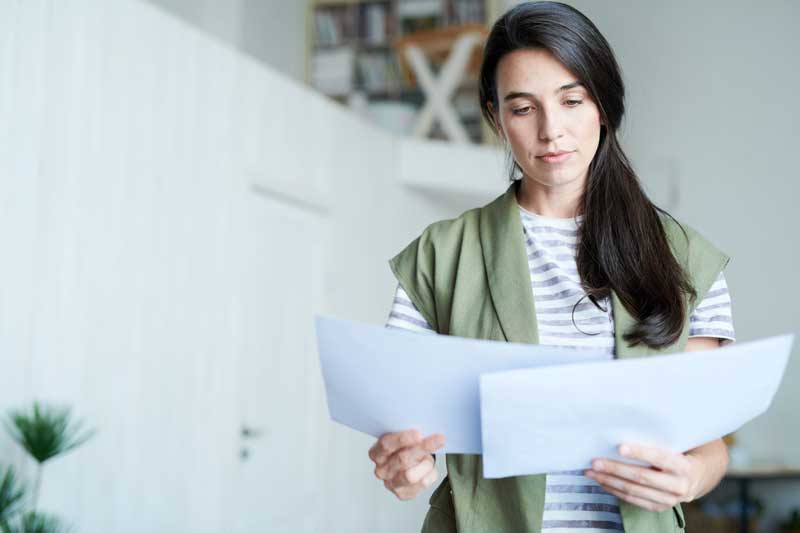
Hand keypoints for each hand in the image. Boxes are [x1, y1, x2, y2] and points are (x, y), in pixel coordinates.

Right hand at [368, 429, 445, 500]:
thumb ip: (409, 435)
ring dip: (426, 463)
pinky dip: (430, 473)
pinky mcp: (403, 495)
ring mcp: (391, 484)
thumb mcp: (404, 437)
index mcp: (376, 453)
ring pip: (412, 475)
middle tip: (439, 439)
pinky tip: (428, 468)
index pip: (386, 445)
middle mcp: (381, 470)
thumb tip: (424, 431)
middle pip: (402, 459)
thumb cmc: (407, 448)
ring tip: (429, 458)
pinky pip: (422, 484)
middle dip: (422, 448)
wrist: (410, 464)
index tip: (419, 434)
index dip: (402, 439)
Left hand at [584, 443, 703, 511]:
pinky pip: (632, 499)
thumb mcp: (674, 446)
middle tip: (595, 461)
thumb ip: (655, 440)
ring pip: (633, 490)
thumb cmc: (678, 454)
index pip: (660, 458)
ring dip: (609, 481)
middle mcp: (678, 486)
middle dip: (615, 469)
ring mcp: (668, 500)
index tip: (620, 447)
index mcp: (684, 467)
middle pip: (641, 477)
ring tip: (591, 472)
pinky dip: (614, 490)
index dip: (640, 452)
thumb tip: (623, 429)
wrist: (695, 478)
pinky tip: (602, 481)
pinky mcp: (658, 507)